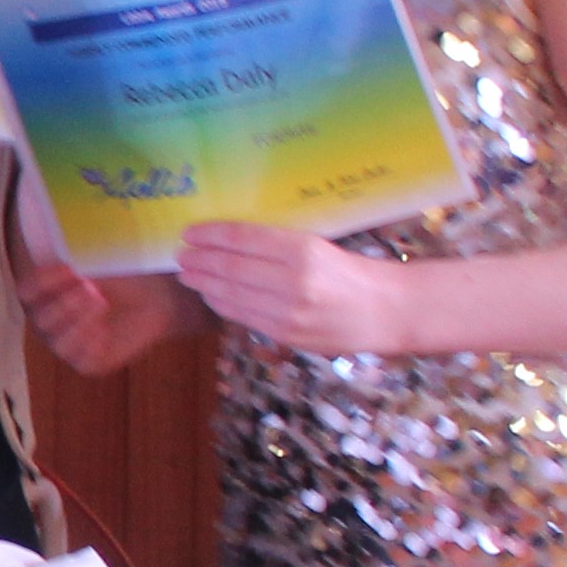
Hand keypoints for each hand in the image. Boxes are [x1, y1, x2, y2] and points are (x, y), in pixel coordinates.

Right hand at [15, 257, 190, 377]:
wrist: (157, 297)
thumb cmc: (122, 277)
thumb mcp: (95, 264)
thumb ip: (73, 263)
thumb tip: (62, 258)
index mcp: (45, 297)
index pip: (27, 293)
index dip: (42, 282)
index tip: (67, 269)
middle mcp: (50, 324)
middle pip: (41, 319)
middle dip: (65, 303)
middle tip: (90, 288)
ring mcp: (66, 345)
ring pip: (58, 341)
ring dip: (79, 321)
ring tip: (100, 302)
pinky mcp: (87, 364)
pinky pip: (79, 359)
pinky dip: (91, 342)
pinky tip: (105, 329)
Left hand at [177, 222, 401, 352]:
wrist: (386, 311)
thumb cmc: (352, 272)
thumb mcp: (320, 246)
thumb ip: (279, 246)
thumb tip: (230, 240)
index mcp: (304, 251)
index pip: (245, 239)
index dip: (212, 235)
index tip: (191, 232)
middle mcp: (294, 281)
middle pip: (232, 268)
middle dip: (200, 261)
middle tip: (180, 254)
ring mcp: (288, 312)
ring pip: (232, 295)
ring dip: (204, 284)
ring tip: (187, 274)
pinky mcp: (285, 335)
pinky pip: (243, 317)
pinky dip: (221, 304)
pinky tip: (210, 295)